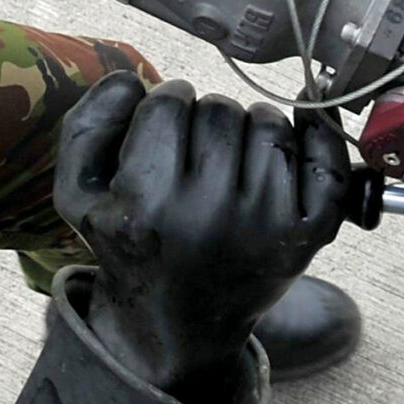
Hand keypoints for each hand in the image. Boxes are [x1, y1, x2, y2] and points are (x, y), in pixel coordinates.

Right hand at [55, 74, 350, 403]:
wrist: (174, 324)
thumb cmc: (130, 247)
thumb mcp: (78, 195)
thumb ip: (87, 126)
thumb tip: (131, 80)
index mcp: (148, 204)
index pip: (170, 104)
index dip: (166, 104)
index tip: (165, 123)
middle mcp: (209, 215)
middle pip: (220, 110)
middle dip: (206, 117)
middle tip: (197, 148)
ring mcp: (265, 226)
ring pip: (269, 124)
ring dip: (250, 125)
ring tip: (232, 155)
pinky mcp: (306, 236)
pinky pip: (326, 159)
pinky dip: (316, 135)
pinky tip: (295, 136)